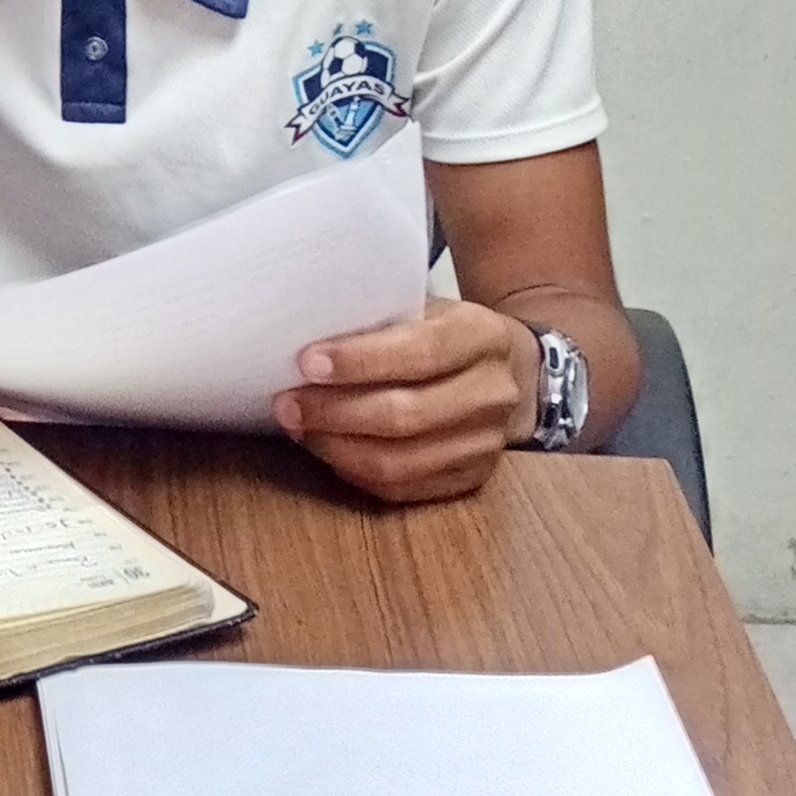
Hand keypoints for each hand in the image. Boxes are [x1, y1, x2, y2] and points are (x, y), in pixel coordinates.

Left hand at [271, 299, 540, 505]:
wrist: (509, 370)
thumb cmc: (444, 332)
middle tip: (286, 403)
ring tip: (298, 427)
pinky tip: (328, 450)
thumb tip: (301, 336)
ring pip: (400, 461)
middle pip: (405, 415)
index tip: (307, 362)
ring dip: (336, 448)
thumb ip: (379, 319)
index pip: (420, 352)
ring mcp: (487, 442)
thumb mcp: (424, 307)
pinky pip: (404, 488)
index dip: (359, 361)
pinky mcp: (473, 478)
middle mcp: (493, 393)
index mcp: (482, 336)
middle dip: (334, 412)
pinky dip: (355, 472)